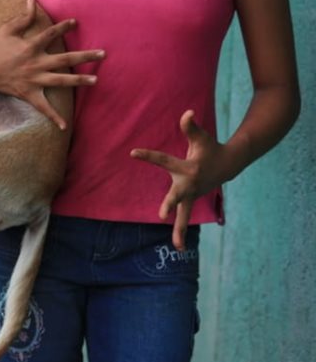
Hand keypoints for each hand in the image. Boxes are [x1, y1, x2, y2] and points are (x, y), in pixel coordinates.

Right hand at [0, 0, 103, 129]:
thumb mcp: (6, 30)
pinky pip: (43, 107)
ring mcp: (33, 80)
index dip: (63, 27)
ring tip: (95, 80)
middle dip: (85, 56)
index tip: (76, 22)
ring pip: (60, 81)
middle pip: (65, 59)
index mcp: (30, 47)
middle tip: (103, 54)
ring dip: (79, 81)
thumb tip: (32, 0)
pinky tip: (64, 126)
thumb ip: (22, 17)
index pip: (51, 34)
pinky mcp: (28, 94)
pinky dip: (53, 117)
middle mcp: (35, 64)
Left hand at [131, 110, 228, 250]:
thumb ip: (191, 127)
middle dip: (170, 204)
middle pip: (177, 196)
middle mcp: (189, 185)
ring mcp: (191, 196)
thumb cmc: (210, 148)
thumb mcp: (201, 137)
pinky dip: (182, 233)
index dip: (149, 156)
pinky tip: (178, 248)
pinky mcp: (191, 201)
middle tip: (161, 214)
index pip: (163, 161)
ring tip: (177, 246)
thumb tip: (186, 113)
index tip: (132, 153)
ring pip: (184, 215)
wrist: (228, 164)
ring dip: (180, 231)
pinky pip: (185, 219)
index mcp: (188, 169)